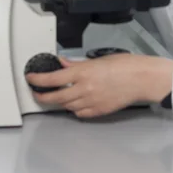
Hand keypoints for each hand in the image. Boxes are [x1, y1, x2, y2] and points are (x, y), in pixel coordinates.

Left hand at [26, 54, 172, 118]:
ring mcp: (91, 102)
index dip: (38, 80)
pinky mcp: (99, 111)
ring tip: (55, 96)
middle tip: (36, 92)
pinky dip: (74, 109)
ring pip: (66, 106)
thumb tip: (62, 63)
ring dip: (58, 101)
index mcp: (83, 72)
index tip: (31, 78)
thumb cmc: (125, 65)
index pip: (52, 79)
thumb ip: (77, 64)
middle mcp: (84, 89)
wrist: (142, 79)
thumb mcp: (98, 60)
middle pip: (55, 97)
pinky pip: (80, 113)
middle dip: (42, 96)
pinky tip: (74, 103)